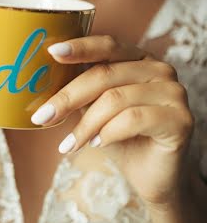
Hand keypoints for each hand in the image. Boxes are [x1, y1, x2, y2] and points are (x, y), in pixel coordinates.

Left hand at [31, 35, 193, 206]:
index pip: (107, 45)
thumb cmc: (120, 139)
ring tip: (70, 143)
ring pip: (116, 99)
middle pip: (105, 74)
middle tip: (42, 116)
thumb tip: (42, 79)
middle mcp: (160, 69)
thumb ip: (81, 90)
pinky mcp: (181, 118)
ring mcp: (174, 92)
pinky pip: (134, 118)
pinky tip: (98, 144)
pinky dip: (109, 133)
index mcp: (139, 58)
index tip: (51, 52)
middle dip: (68, 97)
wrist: (151, 177)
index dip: (79, 47)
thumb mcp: (95, 109)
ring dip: (86, 125)